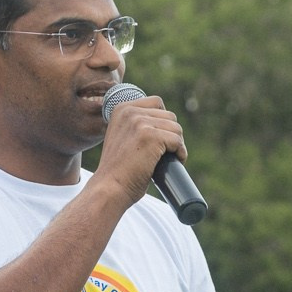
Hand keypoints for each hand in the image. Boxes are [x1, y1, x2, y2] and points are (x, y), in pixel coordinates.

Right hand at [94, 94, 182, 210]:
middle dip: (172, 134)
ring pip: (176, 128)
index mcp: (121, 109)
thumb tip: (165, 123)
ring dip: (177, 144)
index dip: (163, 122)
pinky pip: (177, 140)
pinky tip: (174, 161)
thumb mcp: (122, 138)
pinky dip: (180, 153)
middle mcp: (130, 112)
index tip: (160, 140)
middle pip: (169, 116)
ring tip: (168, 158)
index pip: (157, 102)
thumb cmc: (119, 171)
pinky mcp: (151, 136)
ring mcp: (140, 123)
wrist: (110, 188)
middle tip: (166, 153)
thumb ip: (136, 126)